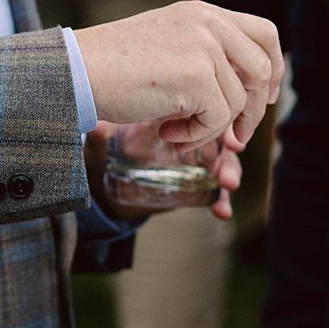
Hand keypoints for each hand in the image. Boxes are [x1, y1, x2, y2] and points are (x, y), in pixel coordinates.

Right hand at [76, 0, 282, 157]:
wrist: (75, 72)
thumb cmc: (115, 67)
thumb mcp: (170, 46)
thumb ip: (208, 55)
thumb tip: (254, 94)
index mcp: (205, 13)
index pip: (265, 34)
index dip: (273, 68)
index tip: (266, 96)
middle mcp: (209, 23)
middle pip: (262, 68)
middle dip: (255, 109)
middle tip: (236, 137)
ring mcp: (204, 47)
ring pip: (238, 101)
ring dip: (212, 128)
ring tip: (177, 132)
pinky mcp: (196, 76)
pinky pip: (218, 119)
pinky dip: (196, 135)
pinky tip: (168, 133)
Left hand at [88, 122, 244, 219]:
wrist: (105, 182)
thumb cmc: (108, 151)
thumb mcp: (105, 143)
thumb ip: (102, 138)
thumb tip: (96, 131)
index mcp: (175, 118)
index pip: (207, 114)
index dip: (223, 125)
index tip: (231, 142)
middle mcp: (191, 136)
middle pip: (221, 140)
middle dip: (230, 153)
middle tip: (230, 164)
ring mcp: (196, 160)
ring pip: (223, 164)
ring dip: (230, 173)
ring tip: (228, 185)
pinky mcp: (195, 184)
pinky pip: (213, 192)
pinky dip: (221, 202)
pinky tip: (222, 212)